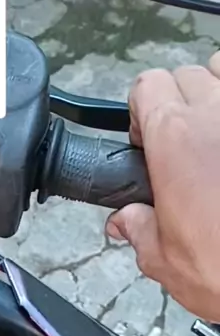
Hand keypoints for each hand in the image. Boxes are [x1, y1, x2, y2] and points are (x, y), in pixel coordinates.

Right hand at [106, 53, 219, 320]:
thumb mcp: (165, 261)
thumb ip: (138, 230)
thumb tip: (124, 220)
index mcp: (174, 139)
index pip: (148, 86)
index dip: (142, 110)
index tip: (146, 141)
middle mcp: (214, 115)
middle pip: (187, 75)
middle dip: (179, 101)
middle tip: (182, 145)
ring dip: (216, 90)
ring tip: (215, 133)